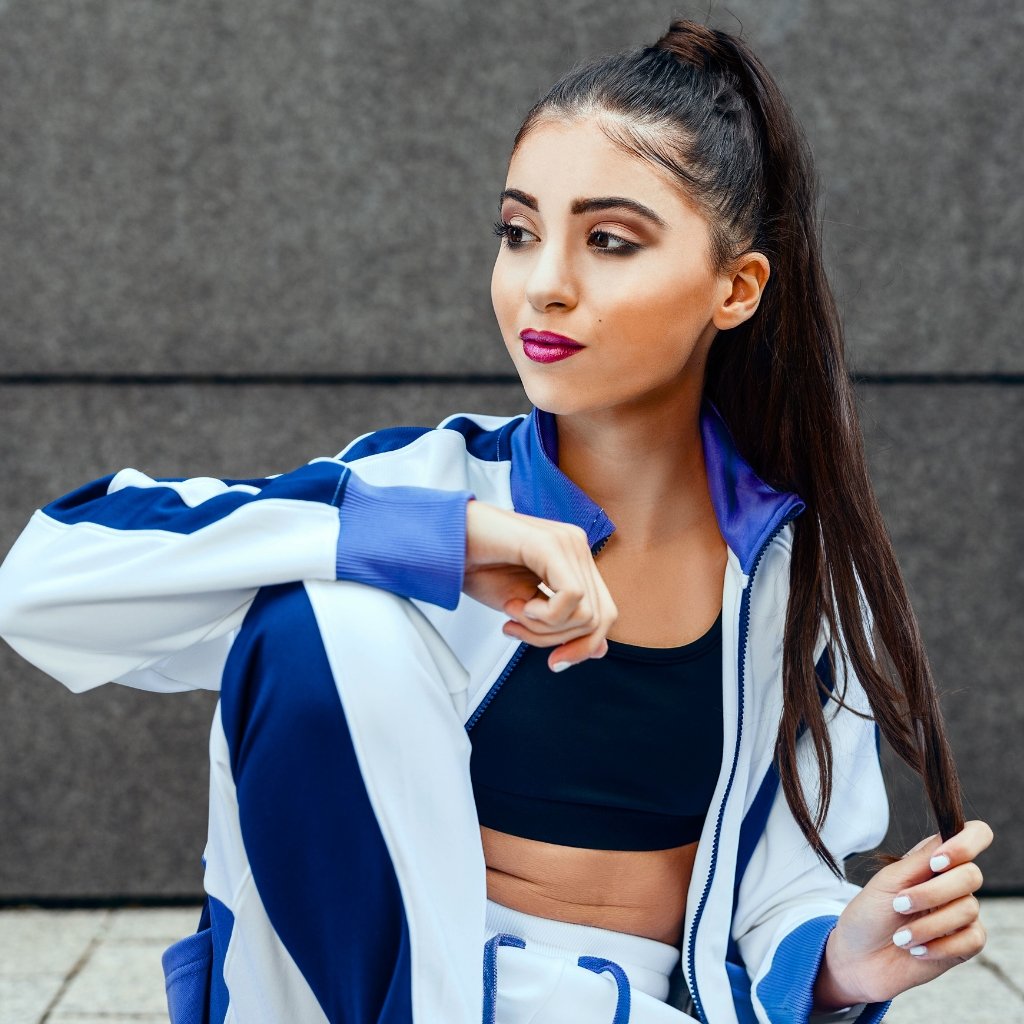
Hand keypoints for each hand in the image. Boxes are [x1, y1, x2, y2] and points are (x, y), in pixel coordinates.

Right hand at [462, 499, 617, 671]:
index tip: (554, 663)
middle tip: (519, 630)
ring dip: (543, 627)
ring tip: (513, 612)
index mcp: (574, 560)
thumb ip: (562, 625)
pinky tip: (515, 604)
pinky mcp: (552, 544)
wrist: (444, 543)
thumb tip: (598, 650)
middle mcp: (577, 547)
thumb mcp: (527, 609)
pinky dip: (542, 615)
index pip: (605, 613)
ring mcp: (568, 542)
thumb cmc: (479, 567)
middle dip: (559, 640)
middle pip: (601, 618)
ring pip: (586, 613)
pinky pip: (571, 597)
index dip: (584, 647)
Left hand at [813, 820, 993, 1009]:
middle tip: (899, 905)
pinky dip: (940, 945)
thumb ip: (920, 860)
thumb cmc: (869, 914)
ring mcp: (960, 915)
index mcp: (933, 861)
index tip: (936, 862)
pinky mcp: (964, 945)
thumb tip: (950, 833)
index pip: (974, 835)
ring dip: (928, 925)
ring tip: (901, 937)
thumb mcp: (888, 881)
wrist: (858, 958)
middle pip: (971, 875)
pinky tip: (916, 950)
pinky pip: (972, 939)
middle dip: (932, 893)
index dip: (965, 843)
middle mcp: (951, 885)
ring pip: (969, 908)